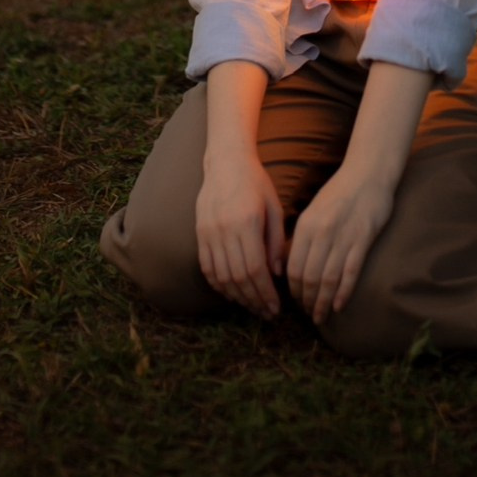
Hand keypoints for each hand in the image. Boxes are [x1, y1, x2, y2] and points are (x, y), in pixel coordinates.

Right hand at [196, 153, 284, 319]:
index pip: (255, 269)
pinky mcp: (199, 233)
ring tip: (252, 306)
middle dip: (254, 300)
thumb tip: (275, 274)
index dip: (266, 293)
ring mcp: (208, 232)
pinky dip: (218, 285)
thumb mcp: (274, 208)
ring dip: (237, 297)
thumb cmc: (256, 183)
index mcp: (247, 222)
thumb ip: (275, 242)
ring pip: (221, 276)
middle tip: (267, 314)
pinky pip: (207, 267)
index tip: (276, 308)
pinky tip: (232, 293)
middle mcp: (224, 229)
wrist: (226, 162)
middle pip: (238, 278)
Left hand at [287, 168, 393, 324]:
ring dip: (322, 302)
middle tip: (308, 314)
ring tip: (320, 317)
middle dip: (306, 300)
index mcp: (306, 225)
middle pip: (309, 277)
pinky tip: (339, 306)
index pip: (293, 267)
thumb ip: (303, 236)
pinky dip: (343, 293)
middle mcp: (321, 233)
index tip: (295, 301)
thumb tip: (292, 265)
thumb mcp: (313, 211)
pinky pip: (350, 273)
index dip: (293, 289)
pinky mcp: (363, 240)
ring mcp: (343, 237)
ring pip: (328, 279)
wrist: (368, 174)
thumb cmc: (339, 193)